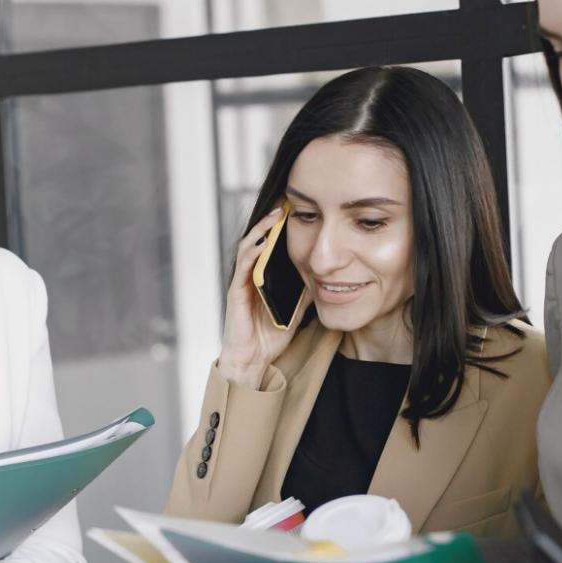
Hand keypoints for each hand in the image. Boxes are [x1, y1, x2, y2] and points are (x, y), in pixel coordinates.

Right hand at [218, 208, 311, 388]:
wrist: (253, 360)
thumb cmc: (270, 335)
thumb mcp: (296, 309)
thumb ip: (305, 292)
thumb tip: (326, 278)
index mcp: (263, 277)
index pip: (271, 245)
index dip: (280, 227)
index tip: (296, 209)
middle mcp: (251, 275)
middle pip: (259, 240)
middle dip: (271, 221)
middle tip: (286, 202)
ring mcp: (242, 282)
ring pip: (249, 248)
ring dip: (261, 230)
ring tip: (275, 216)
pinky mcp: (236, 292)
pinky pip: (243, 267)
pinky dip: (252, 253)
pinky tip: (263, 242)